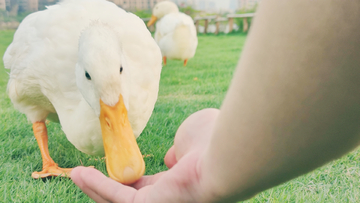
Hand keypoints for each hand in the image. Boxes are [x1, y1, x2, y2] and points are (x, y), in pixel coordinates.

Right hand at [71, 108, 219, 202]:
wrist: (227, 153)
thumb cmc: (213, 140)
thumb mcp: (190, 138)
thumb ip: (179, 147)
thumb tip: (172, 157)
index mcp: (181, 182)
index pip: (152, 186)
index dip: (133, 178)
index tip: (121, 163)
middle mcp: (170, 199)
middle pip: (131, 197)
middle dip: (108, 186)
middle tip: (88, 174)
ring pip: (120, 200)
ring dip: (96, 188)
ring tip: (76, 174)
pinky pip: (118, 198)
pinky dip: (97, 186)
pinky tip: (79, 174)